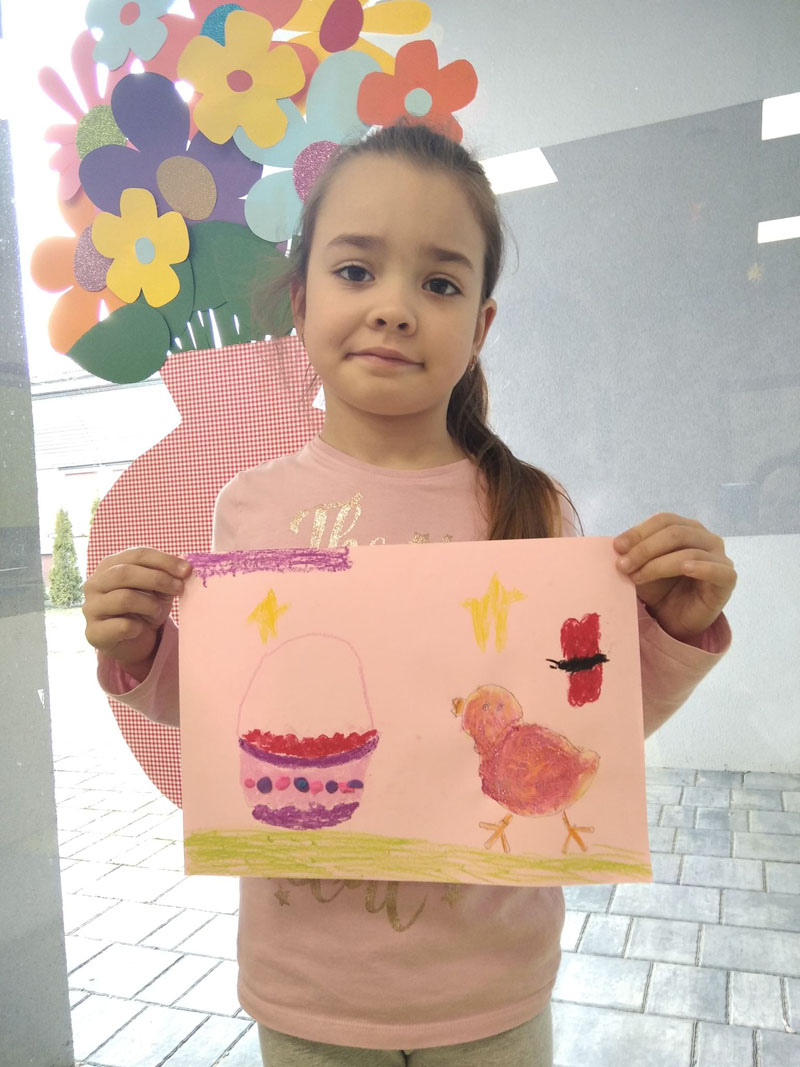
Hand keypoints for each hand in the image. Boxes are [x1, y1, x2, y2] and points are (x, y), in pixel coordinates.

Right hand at [83, 548, 191, 678]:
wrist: (133, 642)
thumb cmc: (145, 609)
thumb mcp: (158, 589)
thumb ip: (166, 576)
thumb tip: (185, 568)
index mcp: (109, 566)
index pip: (137, 555)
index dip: (164, 560)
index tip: (186, 570)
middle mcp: (95, 584)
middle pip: (125, 573)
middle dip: (158, 579)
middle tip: (179, 588)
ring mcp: (91, 608)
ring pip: (124, 598)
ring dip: (150, 605)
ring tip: (158, 612)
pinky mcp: (93, 632)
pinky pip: (121, 626)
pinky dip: (138, 627)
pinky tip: (141, 628)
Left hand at [613, 513, 735, 642]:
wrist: (674, 620)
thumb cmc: (659, 590)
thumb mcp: (640, 567)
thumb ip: (632, 553)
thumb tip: (617, 545)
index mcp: (686, 528)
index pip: (664, 521)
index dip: (639, 531)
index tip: (617, 547)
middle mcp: (706, 538)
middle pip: (675, 533)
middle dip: (645, 548)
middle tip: (623, 565)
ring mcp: (720, 558)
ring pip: (689, 552)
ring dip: (658, 564)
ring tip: (636, 576)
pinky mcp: (728, 579)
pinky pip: (717, 570)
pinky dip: (701, 567)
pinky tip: (685, 569)